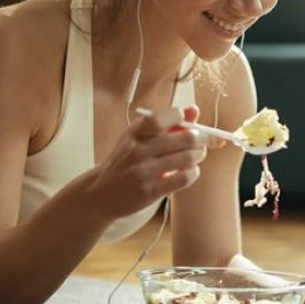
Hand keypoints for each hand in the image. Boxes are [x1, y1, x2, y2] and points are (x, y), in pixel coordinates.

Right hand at [87, 105, 207, 218]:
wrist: (101, 193)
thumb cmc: (125, 161)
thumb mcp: (138, 139)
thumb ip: (167, 124)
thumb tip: (194, 110)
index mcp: (134, 133)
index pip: (162, 117)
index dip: (181, 117)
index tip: (188, 122)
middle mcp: (137, 150)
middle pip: (185, 138)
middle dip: (202, 138)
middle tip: (203, 141)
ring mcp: (143, 171)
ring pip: (188, 157)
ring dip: (199, 155)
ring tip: (197, 156)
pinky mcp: (150, 191)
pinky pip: (184, 178)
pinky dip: (193, 172)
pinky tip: (189, 171)